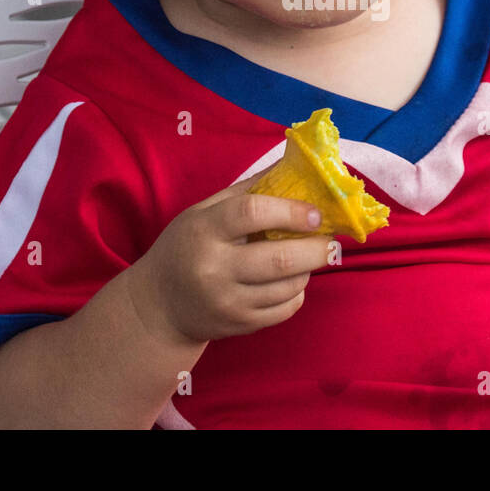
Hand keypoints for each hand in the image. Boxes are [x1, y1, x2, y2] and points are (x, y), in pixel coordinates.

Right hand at [126, 168, 332, 344]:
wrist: (158, 306)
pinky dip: (297, 292)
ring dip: (309, 269)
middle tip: (331, 241)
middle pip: (280, 259)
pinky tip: (291, 280)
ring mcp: (227, 301)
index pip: (252, 213)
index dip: (290, 210)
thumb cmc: (186, 247)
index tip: (314, 213)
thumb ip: (247, 190)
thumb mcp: (203, 212)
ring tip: (309, 257)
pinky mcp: (239, 325)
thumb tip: (294, 164)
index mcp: (204, 230)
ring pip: (288, 286)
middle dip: (317, 248)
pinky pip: (285, 310)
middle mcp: (214, 268)